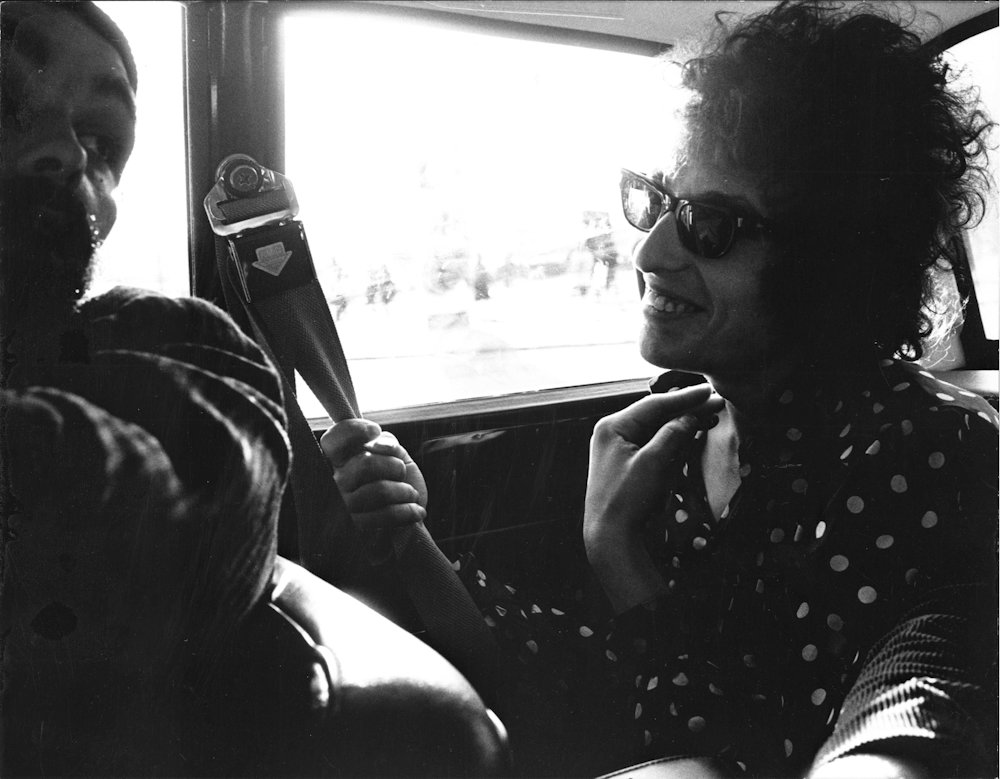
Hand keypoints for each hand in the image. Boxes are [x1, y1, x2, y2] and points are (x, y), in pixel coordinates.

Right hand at [320, 419, 427, 530]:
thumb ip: (386, 442)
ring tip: (410, 494)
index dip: (353, 430)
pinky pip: (386, 515)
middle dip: (395, 466)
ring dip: (405, 491)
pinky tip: (415, 510)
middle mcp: (336, 482)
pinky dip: (408, 511)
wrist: (407, 519)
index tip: (375, 431)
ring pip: (379, 490)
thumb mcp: (396, 455)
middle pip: (366, 464)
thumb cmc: (398, 483)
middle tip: (401, 473)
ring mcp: (344, 506)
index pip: (332, 440)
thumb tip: (375, 445)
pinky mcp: (358, 528)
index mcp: (341, 461)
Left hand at [584, 384, 722, 612]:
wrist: (610, 536)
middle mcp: (612, 432)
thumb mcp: (653, 463)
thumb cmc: (626, 499)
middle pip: (653, 413)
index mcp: (612, 427)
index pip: (653, 404)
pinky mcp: (626, 462)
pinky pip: (652, 442)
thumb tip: (691, 415)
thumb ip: (672, 435)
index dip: (684, 398)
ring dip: (679, 422)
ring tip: (706, 411)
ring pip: (654, 427)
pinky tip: (689, 432)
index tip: (709, 391)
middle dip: (683, 408)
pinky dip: (671, 438)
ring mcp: (618, 447)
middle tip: (713, 401)